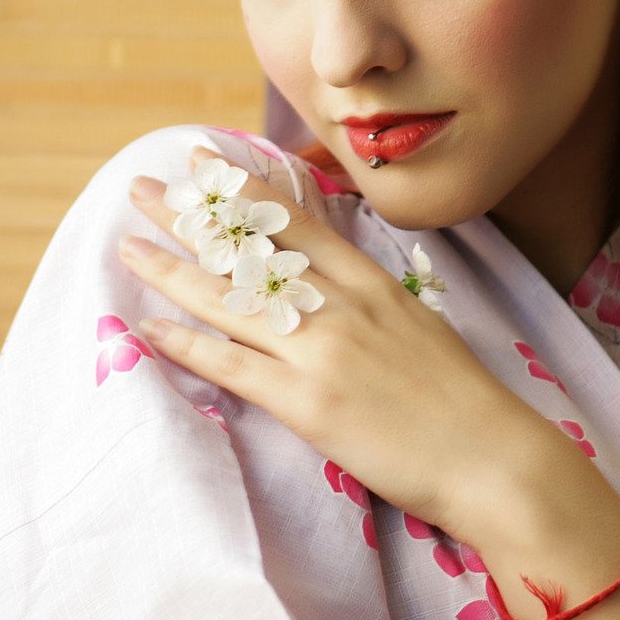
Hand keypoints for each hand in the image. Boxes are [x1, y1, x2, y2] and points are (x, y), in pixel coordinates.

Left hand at [119, 146, 546, 541]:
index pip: (294, 223)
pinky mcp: (308, 403)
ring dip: (171, 270)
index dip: (241, 191)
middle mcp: (341, 306)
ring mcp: (322, 352)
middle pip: (249, 252)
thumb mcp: (420, 326)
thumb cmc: (463, 401)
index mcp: (371, 284)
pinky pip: (233, 365)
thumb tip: (334, 286)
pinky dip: (187, 345)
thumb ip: (372, 302)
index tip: (203, 163)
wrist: (491, 456)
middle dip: (188, 218)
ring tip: (128, 247)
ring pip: (230, 300)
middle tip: (142, 190)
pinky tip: (149, 327)